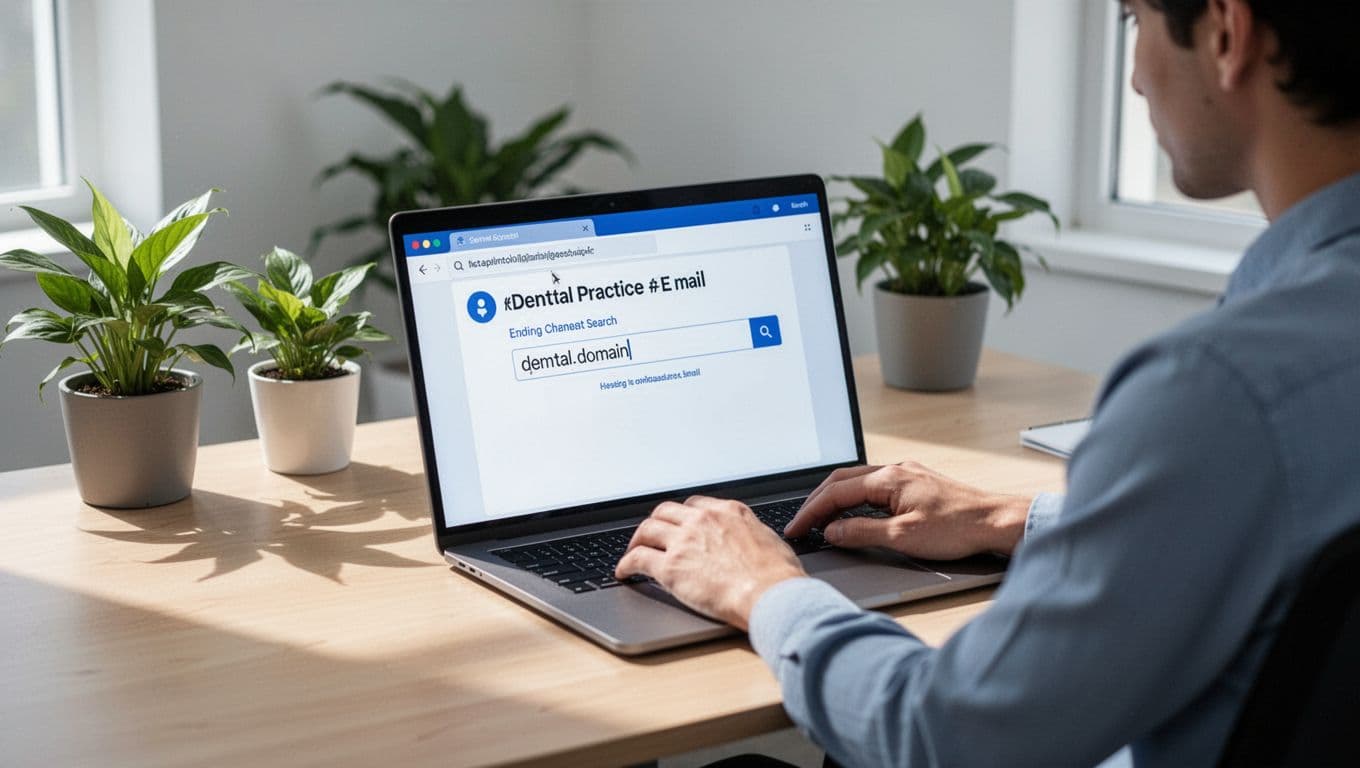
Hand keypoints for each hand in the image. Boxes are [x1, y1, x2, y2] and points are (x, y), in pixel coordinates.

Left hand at [615, 496, 806, 629]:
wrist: (771, 594)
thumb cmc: (778, 577)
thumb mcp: (769, 540)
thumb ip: (751, 534)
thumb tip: (751, 542)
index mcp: (728, 512)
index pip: (695, 504)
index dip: (682, 515)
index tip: (678, 524)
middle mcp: (703, 520)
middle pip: (666, 511)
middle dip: (656, 523)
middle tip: (651, 535)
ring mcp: (684, 541)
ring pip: (647, 529)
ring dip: (636, 540)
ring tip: (633, 550)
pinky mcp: (670, 567)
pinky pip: (637, 558)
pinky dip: (626, 564)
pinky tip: (623, 572)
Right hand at [783, 462, 1031, 559]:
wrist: (995, 522)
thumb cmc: (956, 529)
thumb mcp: (902, 536)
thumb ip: (861, 532)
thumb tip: (831, 531)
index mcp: (888, 478)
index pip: (836, 492)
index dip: (811, 511)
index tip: (796, 528)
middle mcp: (895, 470)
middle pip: (842, 480)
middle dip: (817, 501)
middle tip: (801, 523)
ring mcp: (907, 475)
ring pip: (859, 482)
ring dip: (836, 499)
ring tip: (820, 520)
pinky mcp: (916, 483)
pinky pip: (875, 487)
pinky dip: (856, 499)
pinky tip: (854, 513)